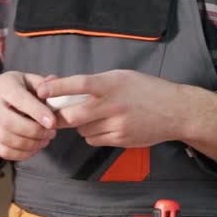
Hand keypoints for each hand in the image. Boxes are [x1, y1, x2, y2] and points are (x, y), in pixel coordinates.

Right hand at [0, 71, 56, 161]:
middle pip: (10, 123)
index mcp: (3, 87)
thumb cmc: (17, 89)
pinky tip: (35, 148)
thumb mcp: (29, 80)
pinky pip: (5, 152)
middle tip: (52, 133)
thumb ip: (43, 84)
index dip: (37, 112)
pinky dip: (23, 154)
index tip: (53, 122)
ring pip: (8, 140)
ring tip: (46, 140)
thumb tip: (55, 83)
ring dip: (32, 144)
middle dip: (35, 131)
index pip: (19, 100)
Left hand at [38, 70, 190, 147]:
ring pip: (82, 129)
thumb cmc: (146, 89)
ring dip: (78, 124)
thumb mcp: (121, 77)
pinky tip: (102, 125)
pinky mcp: (120, 139)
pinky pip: (93, 139)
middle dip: (61, 116)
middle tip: (55, 113)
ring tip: (90, 116)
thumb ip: (95, 83)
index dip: (57, 88)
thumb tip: (60, 84)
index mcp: (112, 84)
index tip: (40, 90)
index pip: (79, 84)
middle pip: (74, 116)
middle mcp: (113, 105)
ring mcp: (117, 124)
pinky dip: (90, 133)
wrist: (175, 112)